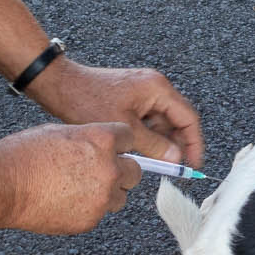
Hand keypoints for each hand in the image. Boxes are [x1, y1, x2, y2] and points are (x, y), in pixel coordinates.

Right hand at [0, 122, 144, 234]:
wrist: (3, 185)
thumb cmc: (24, 156)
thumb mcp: (62, 132)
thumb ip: (89, 140)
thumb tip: (100, 147)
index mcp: (102, 140)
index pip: (130, 139)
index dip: (119, 145)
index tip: (114, 149)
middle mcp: (109, 168)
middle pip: (134, 172)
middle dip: (120, 171)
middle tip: (99, 172)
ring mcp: (102, 197)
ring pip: (120, 197)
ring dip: (108, 194)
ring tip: (79, 189)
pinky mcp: (91, 219)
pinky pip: (100, 214)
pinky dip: (89, 209)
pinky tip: (66, 201)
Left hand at [26, 57, 204, 166]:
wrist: (60, 85)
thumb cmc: (87, 100)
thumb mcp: (125, 128)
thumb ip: (153, 145)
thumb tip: (175, 158)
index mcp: (158, 89)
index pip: (188, 118)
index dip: (194, 143)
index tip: (193, 164)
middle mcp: (155, 87)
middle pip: (176, 120)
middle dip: (176, 145)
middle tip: (173, 168)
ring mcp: (143, 91)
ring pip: (161, 122)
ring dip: (159, 142)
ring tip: (151, 162)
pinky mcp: (131, 97)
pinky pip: (147, 119)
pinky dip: (146, 136)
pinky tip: (138, 151)